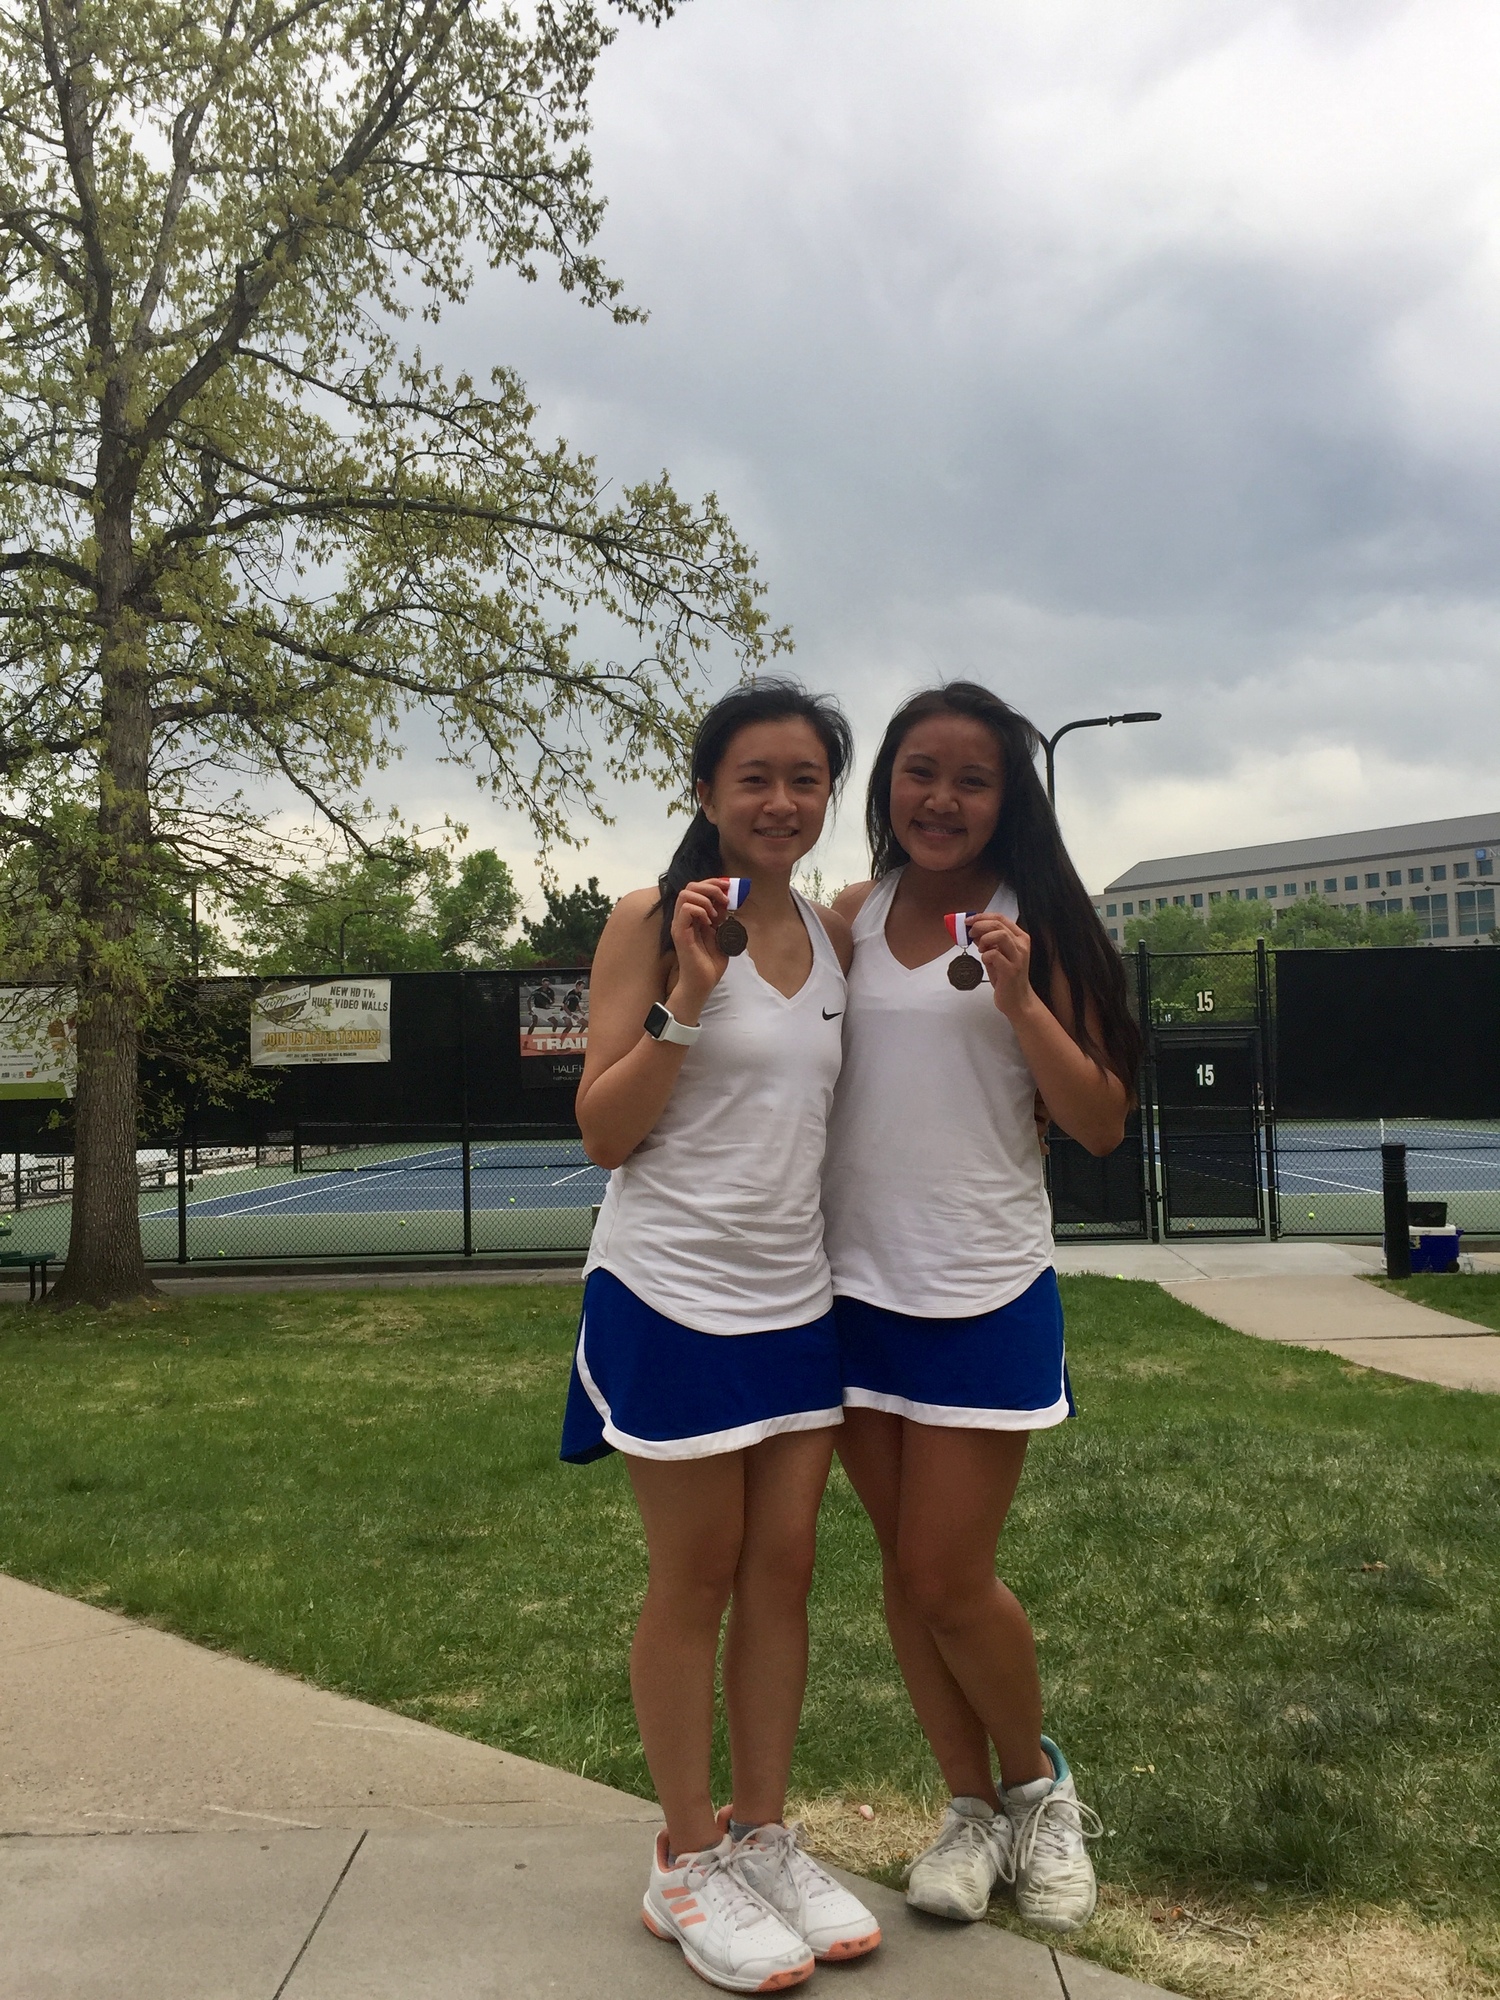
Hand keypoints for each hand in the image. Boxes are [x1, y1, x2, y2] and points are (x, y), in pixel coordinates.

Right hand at [668, 878, 730, 1016]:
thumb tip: (727, 903)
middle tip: (724, 899)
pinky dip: (701, 910)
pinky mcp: (680, 933)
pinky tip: (709, 922)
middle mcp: (683, 918)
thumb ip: (722, 919)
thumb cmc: (710, 963)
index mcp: (692, 917)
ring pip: (685, 894)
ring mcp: (680, 925)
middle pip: (689, 886)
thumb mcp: (721, 935)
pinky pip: (686, 910)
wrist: (703, 983)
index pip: (696, 889)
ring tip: (715, 914)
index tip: (728, 886)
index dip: (712, 883)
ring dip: (705, 899)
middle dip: (710, 887)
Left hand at [968, 912, 1034, 1021]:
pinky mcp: (1011, 970)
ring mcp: (1018, 957)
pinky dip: (985, 956)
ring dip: (984, 939)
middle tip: (970, 934)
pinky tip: (986, 961)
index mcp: (1020, 937)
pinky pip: (994, 954)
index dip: (981, 916)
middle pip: (997, 924)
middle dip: (979, 926)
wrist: (1017, 1000)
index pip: (1000, 917)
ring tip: (980, 949)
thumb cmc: (1006, 977)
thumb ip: (989, 942)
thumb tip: (973, 931)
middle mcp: (1021, 945)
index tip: (968, 921)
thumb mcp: (998, 955)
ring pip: (999, 935)